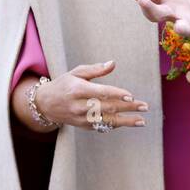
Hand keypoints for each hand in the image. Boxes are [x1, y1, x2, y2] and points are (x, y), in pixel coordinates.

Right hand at [29, 61, 148, 130]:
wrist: (44, 104)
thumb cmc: (64, 84)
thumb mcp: (76, 72)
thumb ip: (95, 69)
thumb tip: (112, 63)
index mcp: (77, 90)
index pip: (101, 93)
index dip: (117, 95)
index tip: (131, 96)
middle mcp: (79, 106)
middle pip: (107, 107)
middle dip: (128, 108)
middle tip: (144, 106)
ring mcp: (81, 118)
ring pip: (106, 120)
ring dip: (126, 121)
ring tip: (142, 120)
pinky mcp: (83, 126)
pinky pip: (102, 126)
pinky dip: (116, 125)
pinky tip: (129, 123)